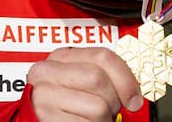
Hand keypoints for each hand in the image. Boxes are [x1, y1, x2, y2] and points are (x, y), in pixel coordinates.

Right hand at [26, 46, 142, 120]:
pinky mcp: (45, 118)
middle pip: (98, 79)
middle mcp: (47, 72)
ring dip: (104, 118)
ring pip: (97, 105)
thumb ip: (102, 75)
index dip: (125, 78)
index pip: (102, 56)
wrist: (37, 121)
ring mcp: (43, 95)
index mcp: (60, 56)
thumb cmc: (65, 105)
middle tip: (110, 110)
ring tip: (94, 119)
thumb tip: (132, 92)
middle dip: (113, 100)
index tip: (134, 97)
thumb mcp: (81, 82)